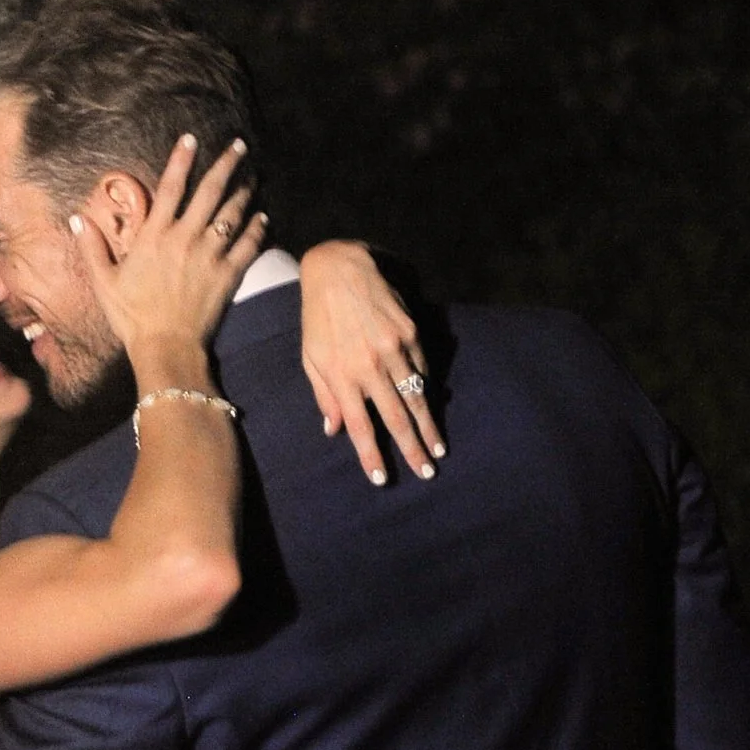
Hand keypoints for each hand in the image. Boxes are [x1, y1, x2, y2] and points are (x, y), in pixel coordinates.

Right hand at [82, 135, 263, 360]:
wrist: (165, 346)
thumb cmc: (132, 316)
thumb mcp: (104, 282)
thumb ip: (91, 248)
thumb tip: (77, 219)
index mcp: (154, 236)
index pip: (170, 188)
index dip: (181, 160)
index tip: (191, 139)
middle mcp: (185, 238)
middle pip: (210, 192)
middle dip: (226, 165)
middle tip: (239, 146)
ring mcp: (209, 255)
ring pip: (232, 214)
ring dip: (244, 191)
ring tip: (253, 176)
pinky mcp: (228, 274)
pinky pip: (248, 245)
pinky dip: (257, 228)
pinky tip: (263, 216)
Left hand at [300, 242, 443, 484]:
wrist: (339, 270)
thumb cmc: (318, 317)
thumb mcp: (311, 357)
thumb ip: (324, 395)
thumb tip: (333, 431)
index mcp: (341, 376)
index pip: (359, 426)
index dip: (372, 455)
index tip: (383, 479)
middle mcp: (370, 366)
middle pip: (396, 418)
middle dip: (413, 448)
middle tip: (426, 473)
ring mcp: (394, 348)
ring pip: (416, 396)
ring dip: (429, 425)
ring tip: (438, 449)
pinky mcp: (411, 332)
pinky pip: (422, 368)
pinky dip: (426, 388)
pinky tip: (430, 404)